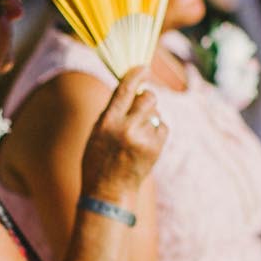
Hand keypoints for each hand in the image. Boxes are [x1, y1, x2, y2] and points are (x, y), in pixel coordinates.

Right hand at [79, 67, 166, 202]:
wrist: (109, 192)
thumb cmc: (99, 160)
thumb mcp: (97, 133)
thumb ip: (113, 111)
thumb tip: (131, 89)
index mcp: (107, 122)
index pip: (125, 89)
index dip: (136, 74)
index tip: (144, 68)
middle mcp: (126, 128)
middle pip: (148, 98)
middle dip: (147, 98)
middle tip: (142, 105)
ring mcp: (143, 139)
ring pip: (156, 113)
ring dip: (150, 118)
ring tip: (138, 135)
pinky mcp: (155, 149)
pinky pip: (163, 127)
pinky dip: (157, 131)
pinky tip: (145, 144)